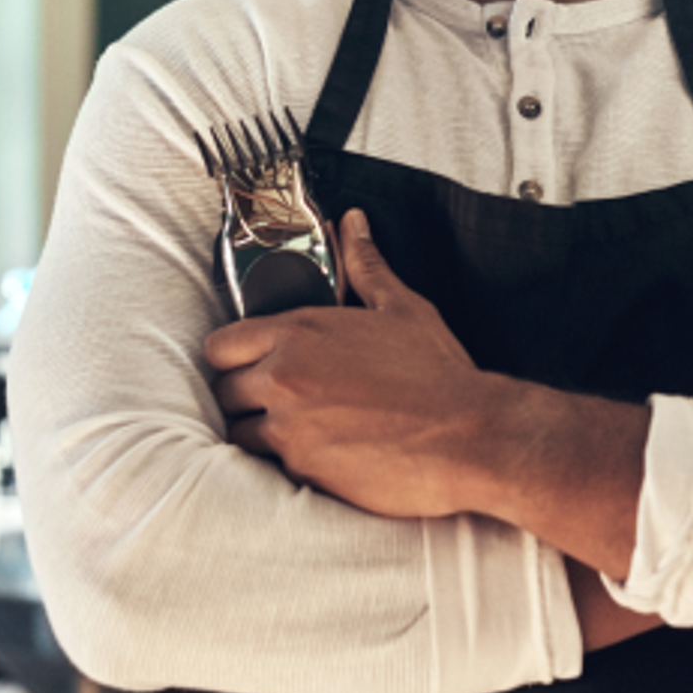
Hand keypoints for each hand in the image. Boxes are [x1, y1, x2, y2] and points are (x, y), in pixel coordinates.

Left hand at [205, 211, 513, 519]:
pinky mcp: (303, 467)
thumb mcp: (402, 309)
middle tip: (280, 400)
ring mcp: (289, 425)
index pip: (220, 345)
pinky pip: (270, 466)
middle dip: (246, 396)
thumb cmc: (439, 375)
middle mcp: (283, 376)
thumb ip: (365, 267)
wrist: (471, 437)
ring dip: (261, 431)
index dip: (233, 357)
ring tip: (301, 429)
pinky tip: (321, 453)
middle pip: (224, 390)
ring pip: (240, 431)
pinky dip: (288, 462)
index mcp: (298, 333)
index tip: (252, 365)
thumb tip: (354, 224)